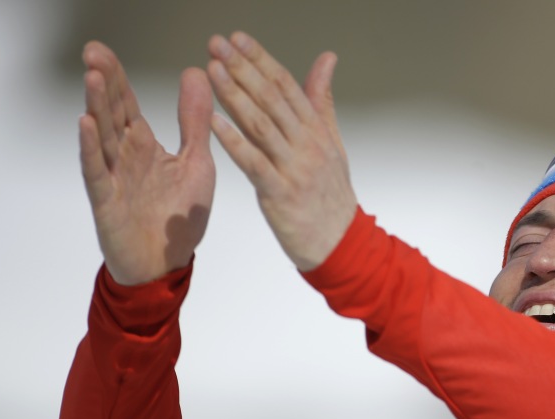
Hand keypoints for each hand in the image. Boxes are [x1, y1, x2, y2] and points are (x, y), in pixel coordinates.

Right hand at [79, 41, 215, 285]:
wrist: (168, 264)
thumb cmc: (179, 216)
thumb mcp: (196, 163)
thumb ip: (194, 122)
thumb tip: (196, 74)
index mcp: (144, 146)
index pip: (126, 105)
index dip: (116, 78)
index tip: (102, 50)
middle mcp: (124, 157)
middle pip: (111, 114)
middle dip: (103, 83)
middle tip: (93, 52)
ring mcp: (113, 178)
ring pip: (102, 137)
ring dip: (96, 107)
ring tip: (92, 78)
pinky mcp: (107, 201)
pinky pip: (97, 172)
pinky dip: (91, 149)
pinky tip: (85, 126)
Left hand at [207, 32, 356, 271]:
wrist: (342, 244)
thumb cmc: (332, 196)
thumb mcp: (333, 144)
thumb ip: (322, 101)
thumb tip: (326, 59)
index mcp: (317, 131)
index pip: (287, 86)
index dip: (261, 59)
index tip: (237, 38)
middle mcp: (307, 145)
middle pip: (272, 99)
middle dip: (242, 69)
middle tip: (216, 45)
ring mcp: (295, 169)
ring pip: (262, 126)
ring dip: (235, 96)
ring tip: (212, 71)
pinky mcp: (280, 194)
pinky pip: (255, 164)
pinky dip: (234, 142)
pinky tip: (214, 122)